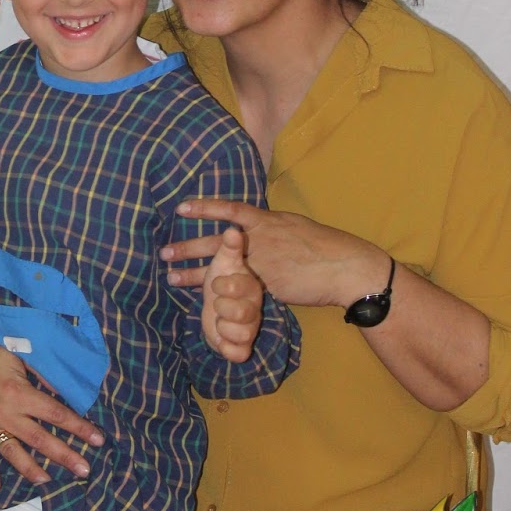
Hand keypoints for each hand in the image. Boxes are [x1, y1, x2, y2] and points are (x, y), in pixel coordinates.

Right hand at [0, 308, 104, 492]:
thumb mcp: (19, 355)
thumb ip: (41, 375)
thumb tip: (63, 390)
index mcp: (20, 393)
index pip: (56, 414)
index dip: (79, 427)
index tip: (98, 439)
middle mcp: (5, 414)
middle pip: (40, 440)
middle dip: (65, 456)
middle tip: (85, 470)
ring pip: (13, 453)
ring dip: (32, 470)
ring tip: (50, 482)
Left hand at [164, 200, 388, 310]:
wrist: (345, 267)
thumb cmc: (325, 247)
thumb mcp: (296, 227)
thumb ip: (272, 229)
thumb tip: (256, 229)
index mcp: (268, 220)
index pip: (229, 210)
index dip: (204, 208)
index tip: (180, 208)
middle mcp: (261, 239)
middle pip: (216, 242)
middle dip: (188, 247)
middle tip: (164, 253)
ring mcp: (263, 263)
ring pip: (221, 268)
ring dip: (195, 274)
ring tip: (172, 278)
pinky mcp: (269, 285)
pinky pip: (240, 290)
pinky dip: (222, 295)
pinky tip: (205, 301)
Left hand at [201, 227, 262, 360]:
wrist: (220, 309)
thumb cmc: (224, 280)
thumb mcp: (225, 262)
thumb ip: (229, 248)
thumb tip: (232, 229)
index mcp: (251, 286)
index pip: (239, 285)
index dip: (223, 285)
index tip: (215, 283)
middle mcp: (253, 308)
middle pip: (243, 312)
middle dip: (222, 307)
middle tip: (214, 303)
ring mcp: (249, 328)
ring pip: (242, 334)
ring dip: (223, 327)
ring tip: (218, 321)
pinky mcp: (242, 346)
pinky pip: (239, 354)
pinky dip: (227, 349)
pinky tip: (219, 340)